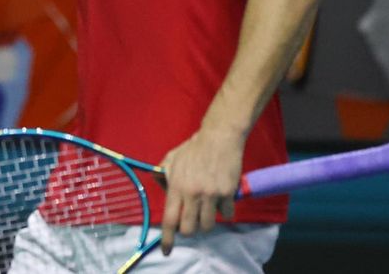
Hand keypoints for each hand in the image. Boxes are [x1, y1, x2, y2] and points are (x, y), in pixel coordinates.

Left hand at [158, 126, 245, 254]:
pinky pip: (227, 214)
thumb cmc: (193, 148)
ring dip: (207, 221)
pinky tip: (222, 199)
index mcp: (176, 186)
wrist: (219, 138)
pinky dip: (225, 211)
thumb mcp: (171, 159)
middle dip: (190, 229)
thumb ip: (163, 175)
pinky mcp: (227, 193)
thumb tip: (160, 189)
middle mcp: (192, 193)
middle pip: (189, 229)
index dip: (168, 238)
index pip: (169, 219)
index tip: (167, 250)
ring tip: (207, 208)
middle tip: (192, 221)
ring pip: (208, 225)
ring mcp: (211, 194)